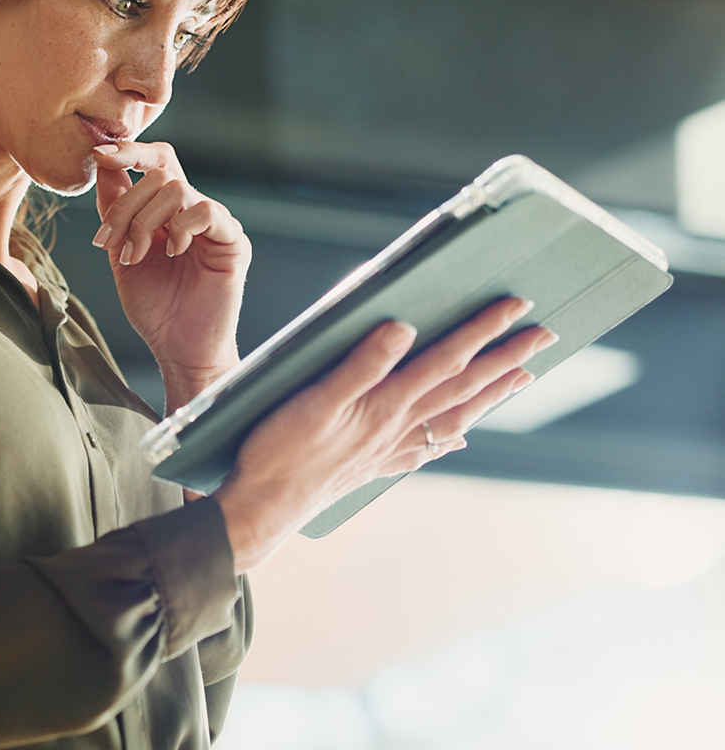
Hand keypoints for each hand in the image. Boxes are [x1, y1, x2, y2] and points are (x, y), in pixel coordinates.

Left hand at [90, 141, 249, 408]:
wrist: (177, 348)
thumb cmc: (155, 306)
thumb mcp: (121, 251)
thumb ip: (114, 209)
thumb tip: (100, 162)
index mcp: (168, 210)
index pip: (155, 162)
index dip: (129, 151)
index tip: (98, 153)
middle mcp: (194, 210)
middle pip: (160, 174)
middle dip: (125, 205)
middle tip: (110, 241)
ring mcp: (215, 224)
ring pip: (177, 189)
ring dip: (145, 221)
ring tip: (135, 256)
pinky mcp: (232, 241)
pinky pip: (207, 211)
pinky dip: (180, 228)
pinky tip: (171, 253)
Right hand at [212, 296, 557, 572]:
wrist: (265, 504)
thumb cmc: (282, 450)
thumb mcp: (315, 399)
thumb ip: (361, 364)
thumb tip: (404, 329)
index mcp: (386, 404)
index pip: (446, 359)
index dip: (482, 331)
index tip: (516, 307)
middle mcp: (398, 427)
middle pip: (464, 387)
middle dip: (507, 358)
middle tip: (545, 336)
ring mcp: (391, 449)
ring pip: (455, 417)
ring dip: (491, 394)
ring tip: (522, 377)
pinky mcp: (376, 464)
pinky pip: (427, 448)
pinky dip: (451, 438)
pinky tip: (461, 439)